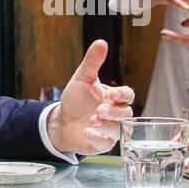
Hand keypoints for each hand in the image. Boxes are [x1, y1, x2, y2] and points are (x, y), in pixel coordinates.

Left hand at [47, 40, 135, 154]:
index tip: (113, 95)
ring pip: (119, 130)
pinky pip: (106, 144)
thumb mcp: (82, 78)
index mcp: (113, 98)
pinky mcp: (101, 144)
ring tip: (93, 121)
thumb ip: (92, 62)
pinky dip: (98, 138)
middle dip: (115, 112)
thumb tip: (101, 42)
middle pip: (127, 115)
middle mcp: (115, 115)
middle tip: (101, 110)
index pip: (128, 96)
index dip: (123, 96)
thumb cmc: (75, 99)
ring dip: (107, 126)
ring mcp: (110, 130)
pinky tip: (88, 133)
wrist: (60, 120)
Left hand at [160, 4, 188, 44]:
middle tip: (163, 33)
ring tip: (170, 33)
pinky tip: (182, 33)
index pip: (186, 39)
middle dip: (175, 38)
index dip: (174, 37)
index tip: (164, 33)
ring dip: (181, 38)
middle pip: (187, 42)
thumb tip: (182, 25)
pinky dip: (188, 37)